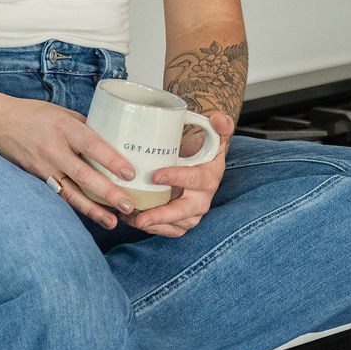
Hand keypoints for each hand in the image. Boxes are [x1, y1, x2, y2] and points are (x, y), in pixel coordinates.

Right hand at [0, 89, 140, 229]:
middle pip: (84, 175)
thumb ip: (86, 128)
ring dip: (94, 209)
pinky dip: (78, 207)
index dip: (111, 160)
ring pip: (71, 193)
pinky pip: (60, 196)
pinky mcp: (37, 179)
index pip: (92, 145)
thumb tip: (114, 141)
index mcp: (64, 128)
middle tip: (129, 205)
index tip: (129, 173)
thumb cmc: (34, 115)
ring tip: (113, 221)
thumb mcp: (63, 113)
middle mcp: (54, 149)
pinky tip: (93, 216)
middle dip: (108, 193)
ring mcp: (43, 167)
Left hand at [130, 112, 233, 237]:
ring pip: (174, 226)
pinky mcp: (181, 223)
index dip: (175, 178)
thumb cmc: (203, 150)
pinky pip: (167, 231)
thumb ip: (220, 124)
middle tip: (140, 218)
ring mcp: (192, 214)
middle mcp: (202, 199)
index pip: (194, 179)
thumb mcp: (214, 135)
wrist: (201, 167)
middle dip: (161, 216)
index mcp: (209, 177)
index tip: (154, 176)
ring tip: (130, 218)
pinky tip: (130, 220)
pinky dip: (150, 228)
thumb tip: (218, 119)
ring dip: (152, 225)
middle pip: (183, 212)